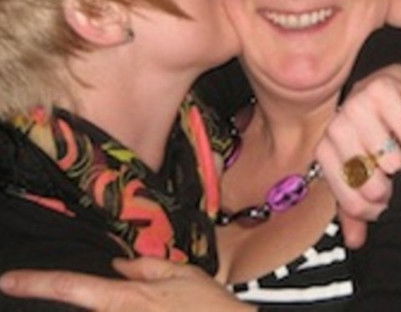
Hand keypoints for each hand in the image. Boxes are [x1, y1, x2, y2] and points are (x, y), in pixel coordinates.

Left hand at [0, 258, 254, 311]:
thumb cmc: (208, 305)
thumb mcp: (180, 273)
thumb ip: (143, 268)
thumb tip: (116, 266)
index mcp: (124, 299)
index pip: (71, 286)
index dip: (35, 282)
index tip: (8, 278)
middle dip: (55, 297)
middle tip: (46, 290)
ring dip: (81, 307)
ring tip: (81, 300)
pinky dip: (102, 310)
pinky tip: (112, 306)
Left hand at [316, 65, 400, 248]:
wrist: (394, 90)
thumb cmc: (379, 133)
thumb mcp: (366, 169)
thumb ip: (358, 204)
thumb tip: (355, 240)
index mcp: (328, 147)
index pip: (342, 189)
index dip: (363, 204)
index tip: (381, 204)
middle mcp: (336, 125)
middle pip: (360, 171)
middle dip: (382, 186)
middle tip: (397, 185)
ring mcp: (356, 103)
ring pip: (378, 147)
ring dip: (397, 159)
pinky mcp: (379, 87)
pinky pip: (398, 120)